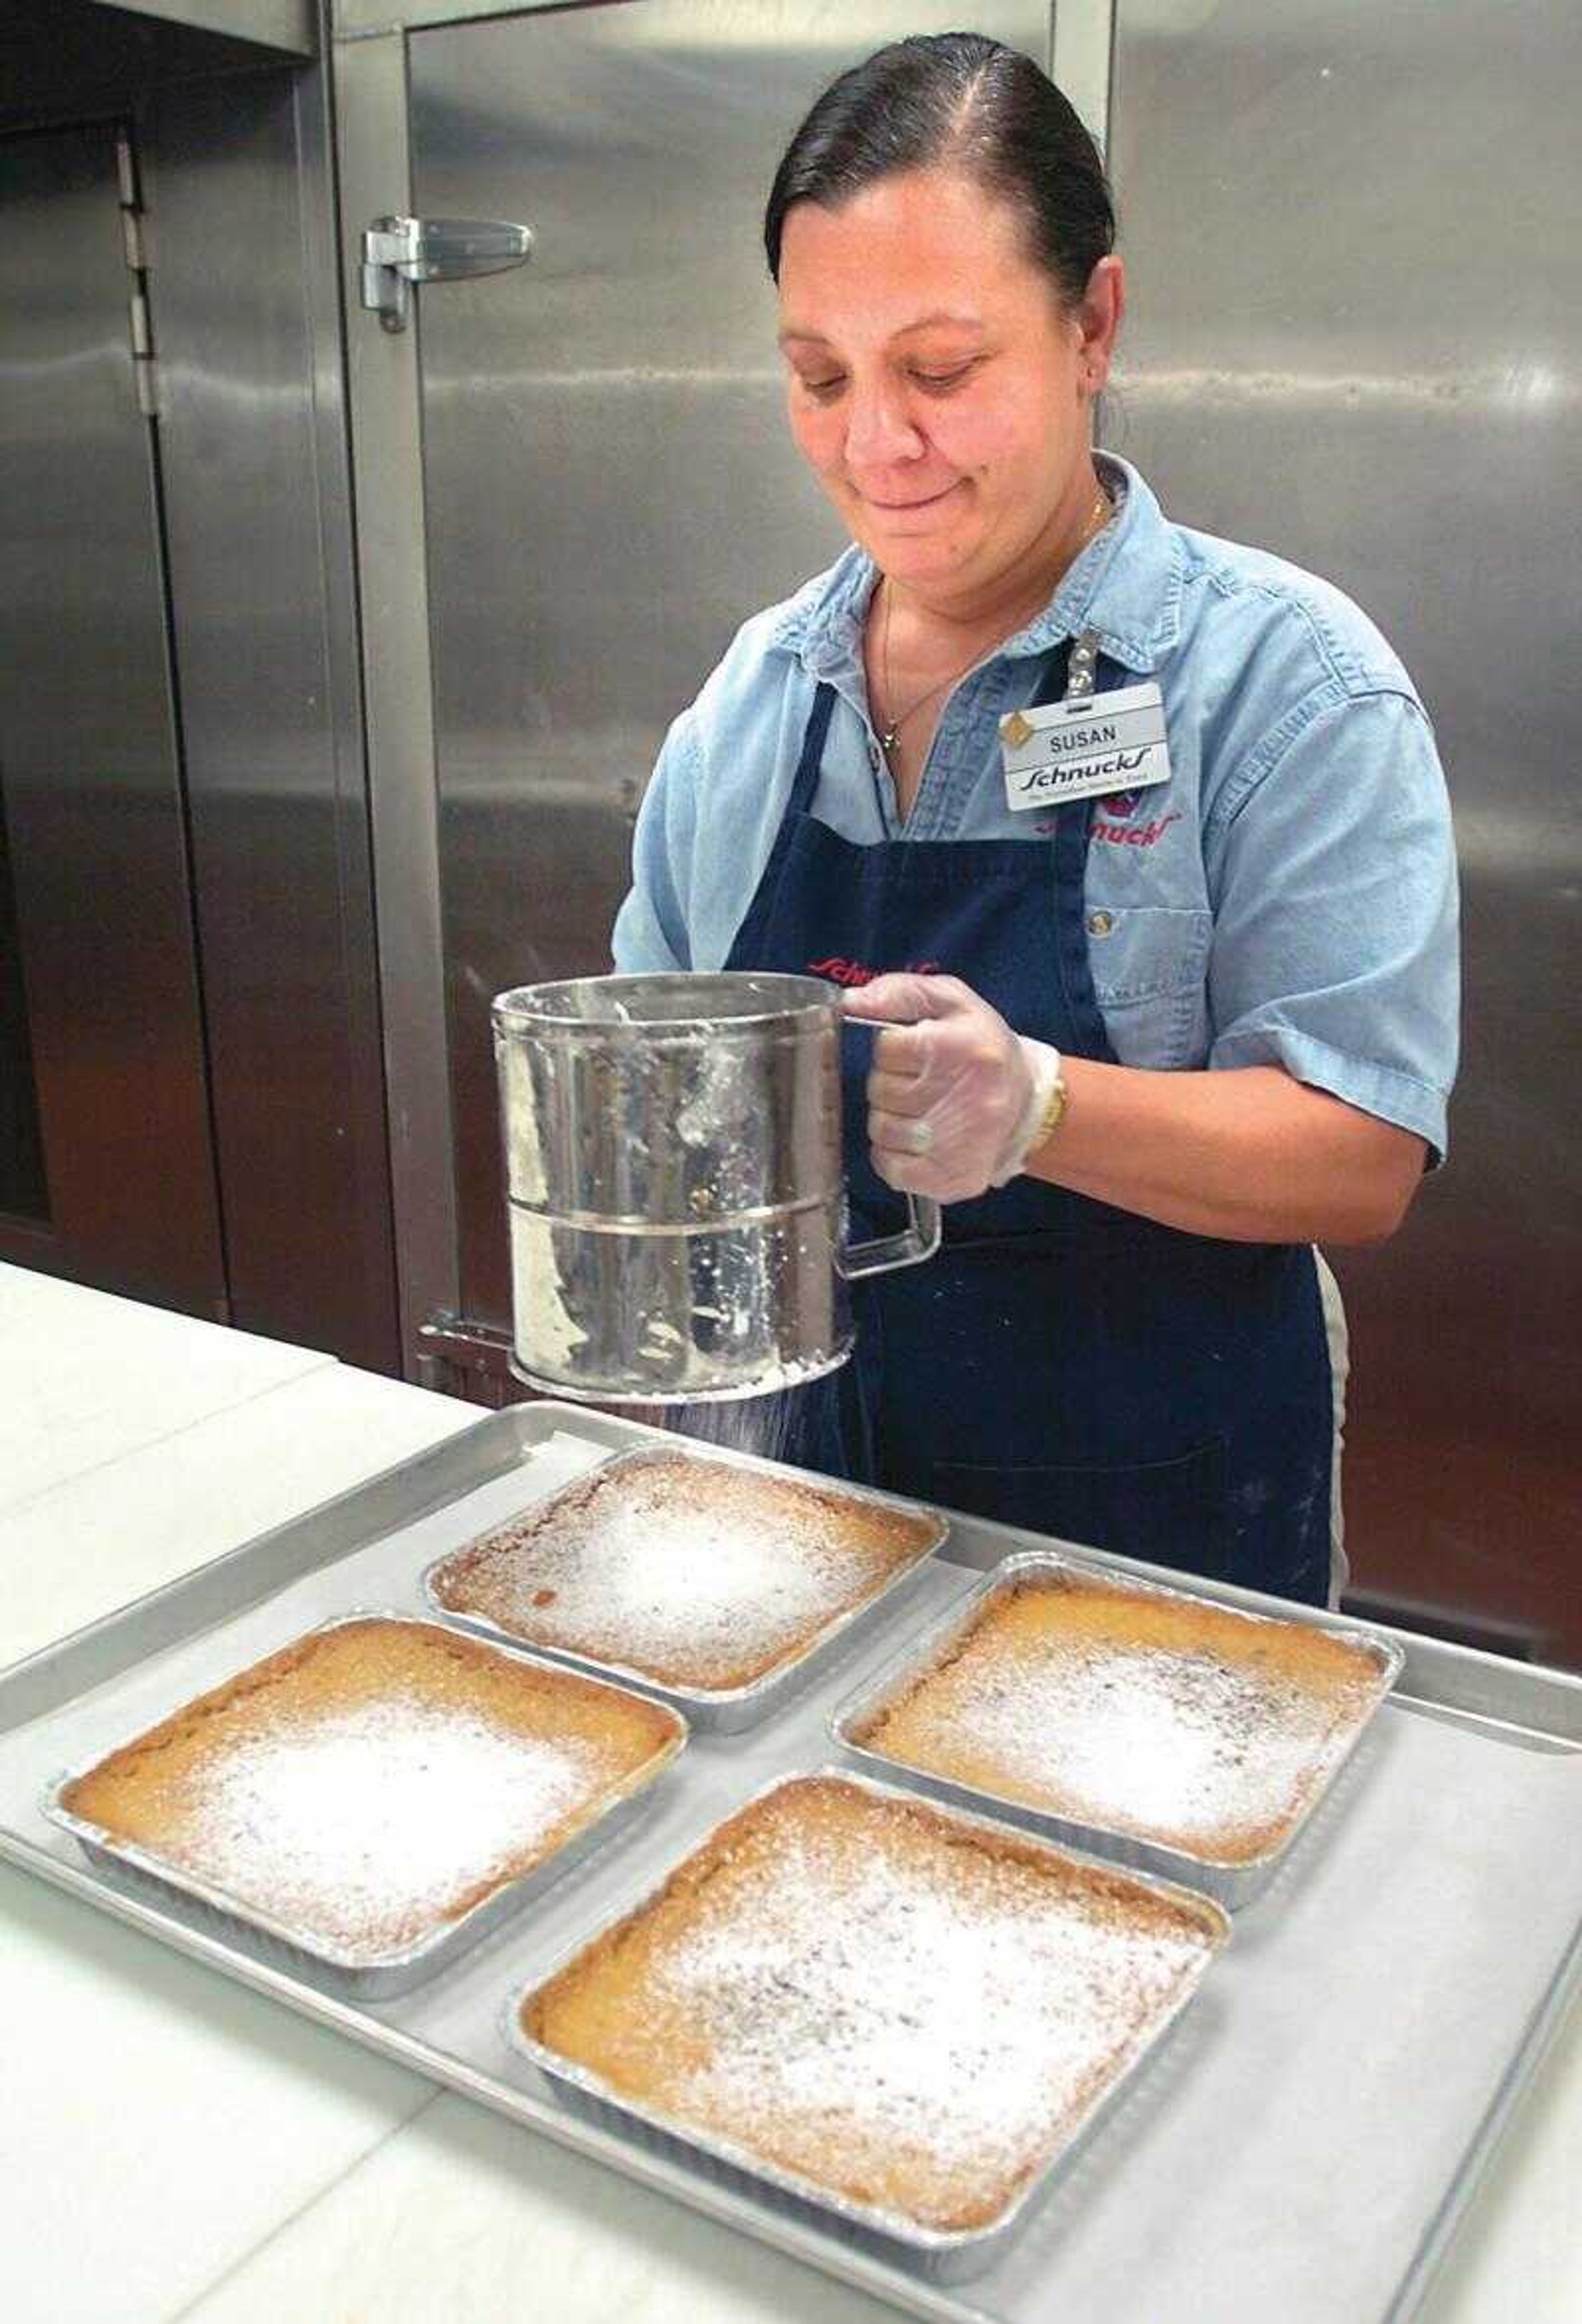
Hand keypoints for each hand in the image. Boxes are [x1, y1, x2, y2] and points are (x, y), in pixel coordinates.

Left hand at [842, 975, 1058, 1201]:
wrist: (1027, 1105)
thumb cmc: (983, 1050)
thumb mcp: (953, 1002)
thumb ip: (901, 992)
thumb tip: (851, 1001)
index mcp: (959, 1047)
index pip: (887, 1047)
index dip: (894, 1049)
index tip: (917, 1052)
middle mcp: (958, 1097)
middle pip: (880, 1089)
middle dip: (892, 1083)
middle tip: (922, 1083)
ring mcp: (952, 1144)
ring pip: (880, 1128)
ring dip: (892, 1118)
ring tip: (923, 1110)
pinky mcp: (946, 1178)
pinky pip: (888, 1165)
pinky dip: (893, 1153)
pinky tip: (917, 1140)